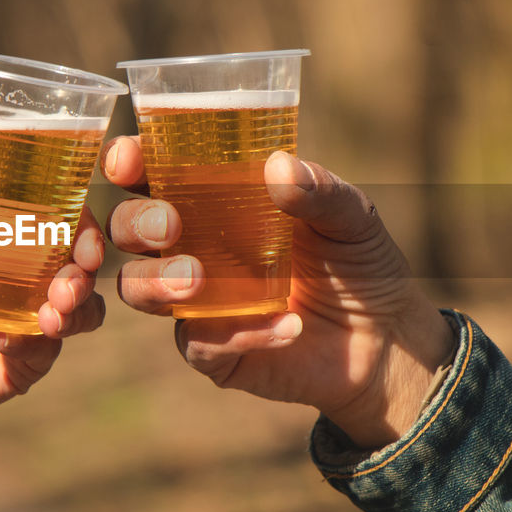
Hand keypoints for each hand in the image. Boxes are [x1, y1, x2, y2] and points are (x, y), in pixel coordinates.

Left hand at [0, 171, 106, 439]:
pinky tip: (4, 341)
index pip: (57, 220)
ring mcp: (28, 321)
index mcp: (5, 244)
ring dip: (77, 307)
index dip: (78, 219)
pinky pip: (45, 352)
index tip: (78, 222)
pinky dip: (33, 343)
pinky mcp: (22, 364)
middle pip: (80, 265)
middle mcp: (26, 279)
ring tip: (54, 311)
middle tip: (75, 273)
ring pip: (82, 310)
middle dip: (85, 267)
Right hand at [102, 137, 453, 448]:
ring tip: (195, 279)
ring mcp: (195, 301)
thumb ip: (320, 189)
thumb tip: (279, 166)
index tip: (129, 160)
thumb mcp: (351, 215)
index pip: (149, 172)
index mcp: (210, 199)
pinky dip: (238, 333)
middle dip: (133, 223)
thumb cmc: (358, 261)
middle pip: (125, 228)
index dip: (126, 162)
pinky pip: (198, 343)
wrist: (386, 340)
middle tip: (168, 225)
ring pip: (138, 288)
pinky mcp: (211, 351)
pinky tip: (287, 325)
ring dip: (155, 281)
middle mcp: (190, 247)